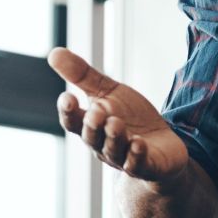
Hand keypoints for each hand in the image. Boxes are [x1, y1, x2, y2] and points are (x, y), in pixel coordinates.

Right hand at [49, 47, 188, 181]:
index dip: (68, 112)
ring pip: (113, 150)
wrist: (163, 142)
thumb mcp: (108, 91)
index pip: (73, 121)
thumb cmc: (130, 116)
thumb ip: (82, 76)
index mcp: (91, 126)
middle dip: (93, 125)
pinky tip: (138, 144)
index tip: (67, 97)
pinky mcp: (146, 165)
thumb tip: (54, 52)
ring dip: (114, 138)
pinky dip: (136, 155)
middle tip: (96, 113)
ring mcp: (123, 157)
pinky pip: (137, 164)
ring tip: (116, 124)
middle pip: (92, 137)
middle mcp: (102, 145)